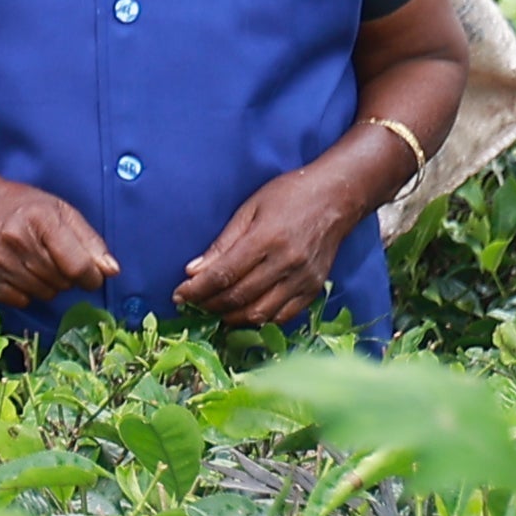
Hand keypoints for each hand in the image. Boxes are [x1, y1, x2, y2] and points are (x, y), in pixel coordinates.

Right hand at [0, 166, 118, 311]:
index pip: (77, 266)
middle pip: (61, 282)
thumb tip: (111, 271)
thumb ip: (90, 241)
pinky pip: (20, 301)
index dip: (91, 277)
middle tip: (55, 259)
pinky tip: (18, 271)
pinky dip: (25, 292)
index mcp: (41, 218)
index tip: (91, 274)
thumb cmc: (26, 208)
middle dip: (66, 277)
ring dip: (47, 285)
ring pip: (42, 294)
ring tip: (36, 263)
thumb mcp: (62, 212)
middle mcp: (15, 239)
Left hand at [172, 159, 361, 328]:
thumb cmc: (289, 195)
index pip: (223, 275)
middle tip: (193, 304)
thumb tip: (193, 272)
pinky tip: (243, 313)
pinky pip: (283, 316)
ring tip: (214, 311)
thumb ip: (222, 244)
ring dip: (231, 317)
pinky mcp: (314, 289)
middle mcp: (285, 263)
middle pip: (239, 297)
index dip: (197, 290)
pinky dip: (259, 320)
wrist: (337, 198)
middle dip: (209, 305)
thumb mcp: (249, 209)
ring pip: (259, 313)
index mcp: (266, 239)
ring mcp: (302, 279)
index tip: (179, 296)